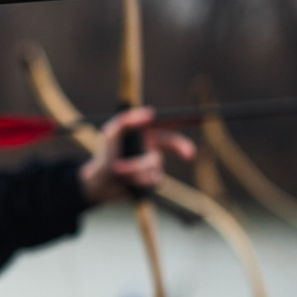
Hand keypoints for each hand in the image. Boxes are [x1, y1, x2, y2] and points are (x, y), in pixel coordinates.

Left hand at [78, 107, 194, 204]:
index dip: (182, 121)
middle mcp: (151, 147)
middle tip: (189, 155)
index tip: (197, 118)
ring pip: (155, 164)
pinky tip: (126, 180)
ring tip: (119, 170)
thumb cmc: (104, 155)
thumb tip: (150, 113)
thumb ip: (127, 120)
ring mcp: (153, 164)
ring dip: (137, 167)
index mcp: (144, 134)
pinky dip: (137, 179)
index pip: (166, 124)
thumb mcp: (110, 134)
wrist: (98, 183)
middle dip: (183, 148)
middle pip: (174, 143)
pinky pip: (152, 179)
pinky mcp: (151, 181)